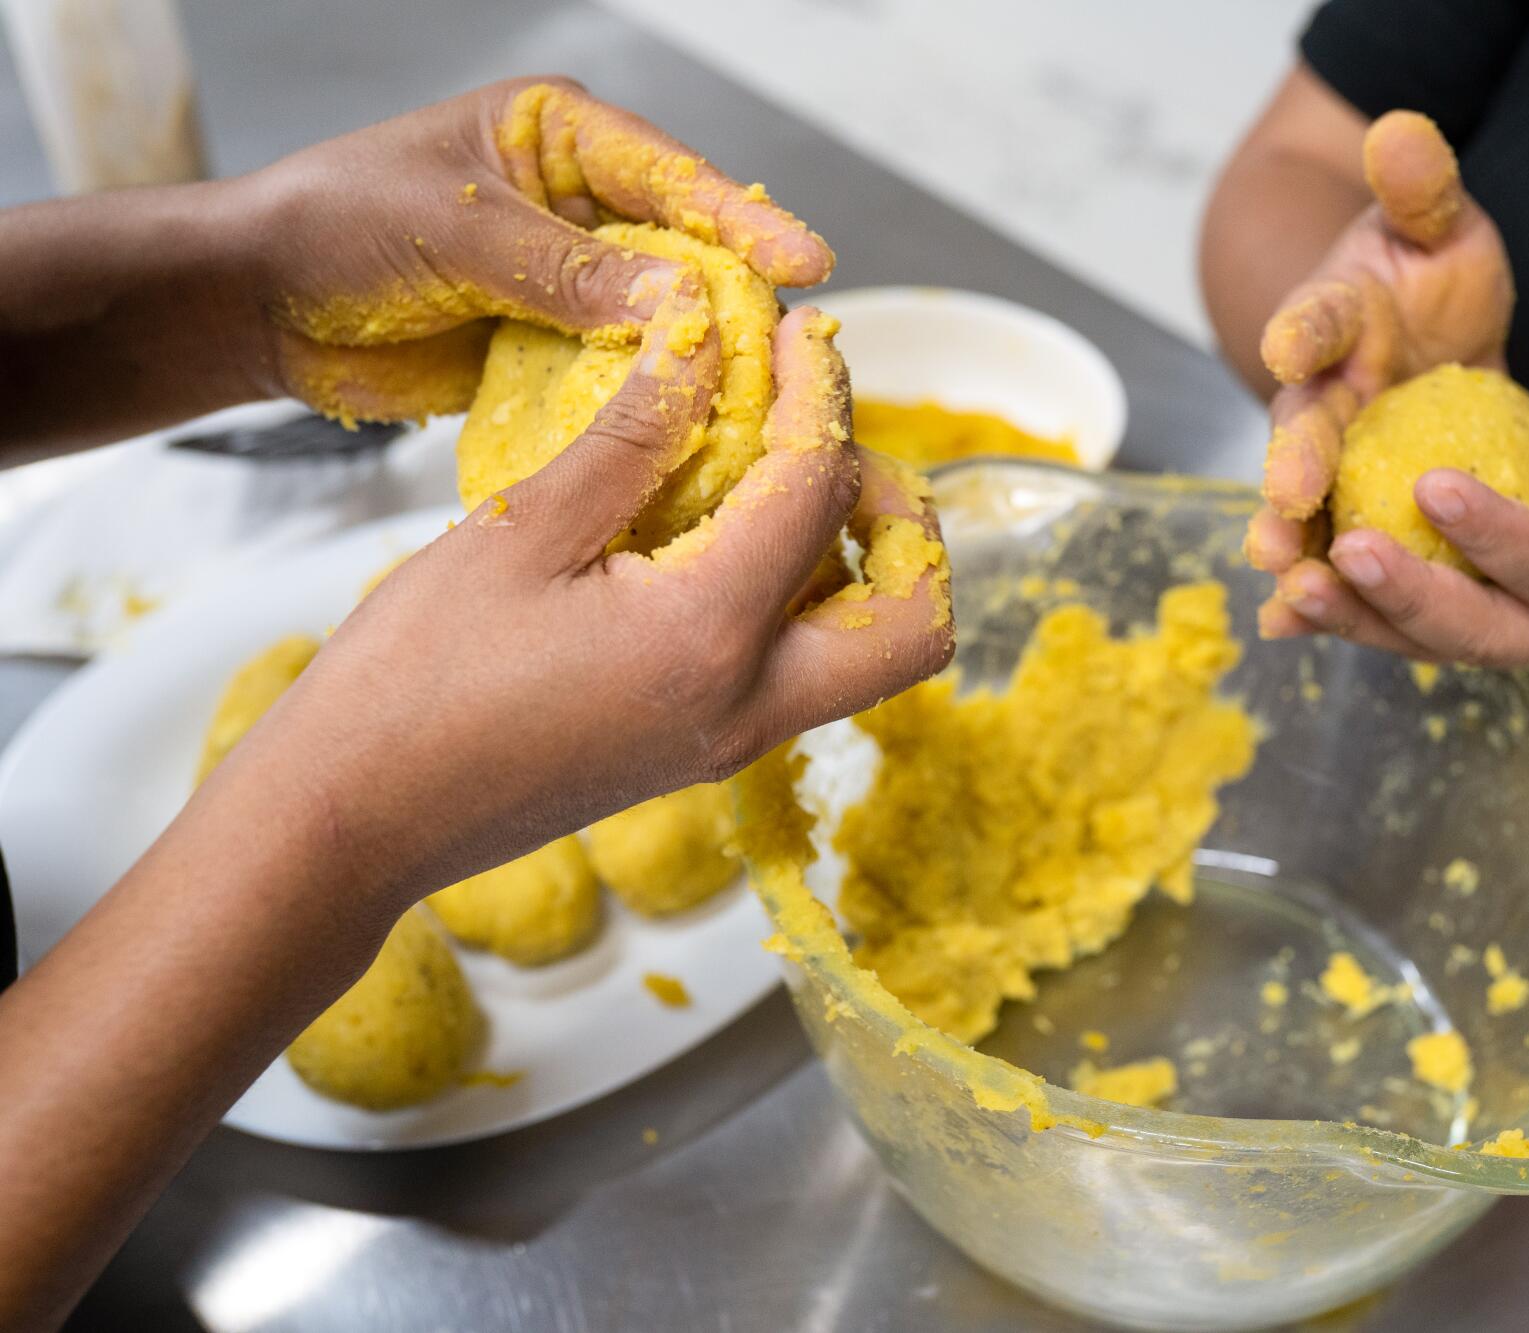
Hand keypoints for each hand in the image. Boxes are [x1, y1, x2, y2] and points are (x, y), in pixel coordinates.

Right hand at [200, 300, 951, 910]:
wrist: (352, 818)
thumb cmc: (409, 679)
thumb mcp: (520, 530)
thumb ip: (632, 434)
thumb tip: (703, 339)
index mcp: (707, 637)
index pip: (821, 490)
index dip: (822, 393)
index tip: (797, 336)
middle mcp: (747, 704)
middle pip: (915, 623)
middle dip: (904, 520)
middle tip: (831, 444)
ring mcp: (732, 741)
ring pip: (869, 657)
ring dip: (863, 565)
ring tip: (781, 481)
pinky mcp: (703, 753)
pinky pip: (803, 674)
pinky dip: (805, 602)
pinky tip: (724, 538)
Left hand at [234, 76, 833, 423]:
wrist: (257, 305)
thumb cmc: (336, 226)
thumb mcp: (458, 231)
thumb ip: (568, 271)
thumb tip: (681, 306)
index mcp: (559, 136)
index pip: (670, 176)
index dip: (741, 220)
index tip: (807, 261)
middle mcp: (577, 206)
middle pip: (684, 252)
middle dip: (734, 298)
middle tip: (795, 344)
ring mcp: (568, 283)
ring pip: (659, 322)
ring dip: (699, 361)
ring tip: (763, 399)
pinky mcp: (550, 349)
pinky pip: (617, 375)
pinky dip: (648, 403)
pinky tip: (692, 432)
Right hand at [1246, 110, 1513, 585]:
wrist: (1413, 329)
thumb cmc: (1426, 273)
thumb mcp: (1438, 223)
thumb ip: (1421, 186)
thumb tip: (1404, 130)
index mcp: (1335, 315)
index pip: (1316, 315)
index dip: (1302, 327)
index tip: (1290, 341)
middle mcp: (1318, 389)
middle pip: (1298, 426)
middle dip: (1287, 465)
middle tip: (1285, 503)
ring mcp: (1329, 452)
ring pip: (1303, 501)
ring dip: (1292, 541)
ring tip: (1285, 583)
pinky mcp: (1349, 501)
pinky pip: (1329, 544)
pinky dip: (1312, 585)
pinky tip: (1289, 628)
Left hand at [1266, 384, 1528, 664]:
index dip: (1496, 534)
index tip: (1433, 484)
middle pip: (1474, 629)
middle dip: (1407, 595)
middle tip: (1345, 553)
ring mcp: (1497, 635)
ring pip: (1420, 641)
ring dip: (1354, 618)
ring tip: (1293, 587)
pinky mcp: (1452, 624)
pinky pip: (1389, 628)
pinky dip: (1337, 618)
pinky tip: (1279, 606)